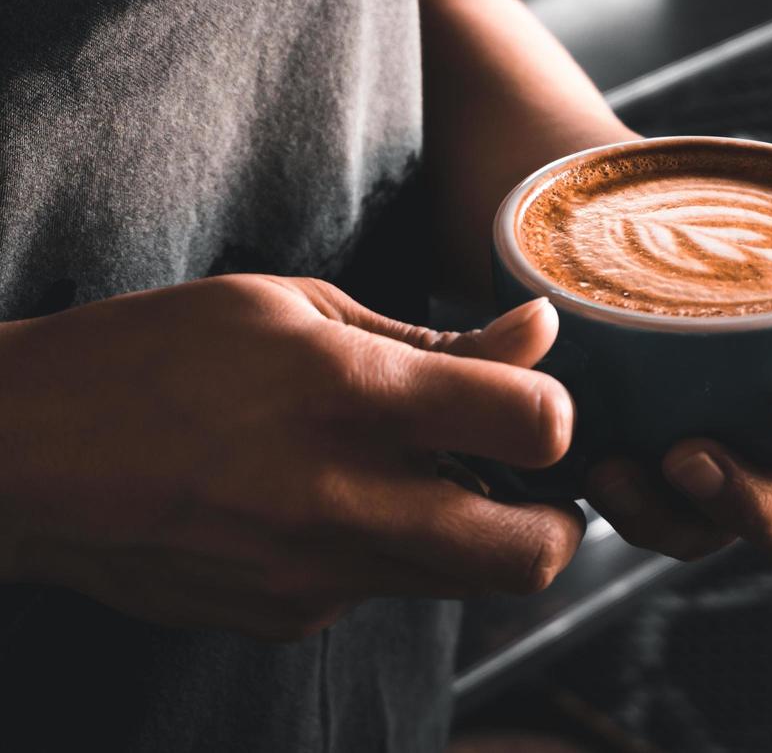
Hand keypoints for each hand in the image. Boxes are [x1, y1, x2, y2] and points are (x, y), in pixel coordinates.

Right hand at [0, 277, 582, 639]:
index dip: (560, 415)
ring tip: (421, 477)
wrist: (22, 458)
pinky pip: (384, 589)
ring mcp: (313, 577)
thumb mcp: (292, 308)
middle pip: (531, 554)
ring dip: (478, 539)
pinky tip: (328, 505)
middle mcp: (339, 498)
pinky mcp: (288, 620)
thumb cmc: (156, 356)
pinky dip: (388, 552)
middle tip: (535, 484)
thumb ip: (431, 338)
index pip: (531, 425)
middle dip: (560, 524)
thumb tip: (536, 340)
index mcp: (346, 393)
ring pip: (463, 582)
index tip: (537, 404)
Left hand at [586, 192, 771, 559]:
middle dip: (749, 500)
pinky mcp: (660, 484)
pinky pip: (648, 520)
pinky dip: (620, 504)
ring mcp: (726, 479)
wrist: (656, 231)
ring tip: (621, 468)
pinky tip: (592, 462)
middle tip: (692, 454)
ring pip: (711, 535)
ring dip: (670, 515)